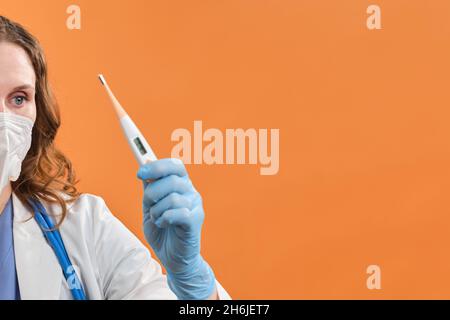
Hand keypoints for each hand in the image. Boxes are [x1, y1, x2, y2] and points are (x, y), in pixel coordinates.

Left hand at [137, 158, 215, 299]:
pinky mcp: (196, 220)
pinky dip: (164, 218)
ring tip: (157, 219)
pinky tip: (164, 224)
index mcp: (181, 185)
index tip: (140, 173)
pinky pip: (178, 213)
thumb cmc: (163, 232)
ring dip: (157, 210)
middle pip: (172, 179)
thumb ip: (150, 187)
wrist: (173, 258)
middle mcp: (191, 192)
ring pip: (172, 197)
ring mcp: (196, 206)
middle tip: (148, 204)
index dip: (157, 166)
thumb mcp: (150, 207)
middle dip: (152, 192)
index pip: (174, 166)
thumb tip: (146, 164)